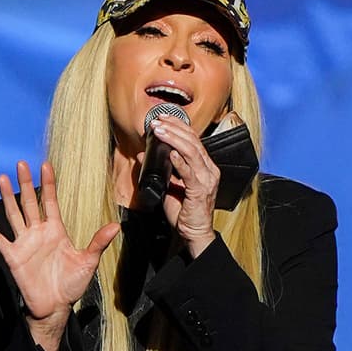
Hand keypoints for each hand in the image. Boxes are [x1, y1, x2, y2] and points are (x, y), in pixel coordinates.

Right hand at [0, 161, 119, 350]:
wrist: (56, 306)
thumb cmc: (71, 285)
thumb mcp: (88, 262)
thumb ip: (98, 243)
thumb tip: (116, 227)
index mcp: (55, 230)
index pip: (50, 201)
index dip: (48, 184)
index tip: (45, 165)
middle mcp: (38, 232)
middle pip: (29, 202)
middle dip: (25, 183)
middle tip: (21, 163)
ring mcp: (24, 243)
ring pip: (14, 215)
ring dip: (7, 197)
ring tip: (2, 179)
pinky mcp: (13, 256)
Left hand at [150, 115, 219, 256]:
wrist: (193, 233)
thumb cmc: (184, 212)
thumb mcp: (168, 186)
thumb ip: (159, 169)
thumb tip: (143, 154)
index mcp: (204, 166)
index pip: (193, 139)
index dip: (178, 125)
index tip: (162, 117)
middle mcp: (209, 170)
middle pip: (193, 141)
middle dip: (174, 127)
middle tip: (157, 120)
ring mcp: (207, 179)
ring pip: (192, 151)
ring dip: (173, 138)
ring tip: (159, 130)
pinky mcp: (201, 191)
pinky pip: (190, 172)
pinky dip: (180, 161)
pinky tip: (170, 153)